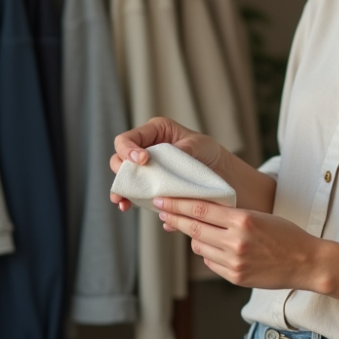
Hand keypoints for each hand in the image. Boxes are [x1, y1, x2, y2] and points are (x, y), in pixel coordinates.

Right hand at [109, 117, 225, 211]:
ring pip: (124, 177)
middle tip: (130, 181)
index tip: (142, 160)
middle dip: (121, 171)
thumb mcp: (198, 145)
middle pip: (119, 158)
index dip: (128, 149)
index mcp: (153, 132)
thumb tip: (171, 158)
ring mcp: (145, 169)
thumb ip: (183, 150)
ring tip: (122, 200)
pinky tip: (128, 206)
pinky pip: (133, 193)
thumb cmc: (208, 151)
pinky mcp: (149, 186)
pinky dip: (129, 200)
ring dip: (121, 189)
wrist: (219, 172)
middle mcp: (144, 149)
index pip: (128, 139)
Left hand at [155, 197, 326, 291]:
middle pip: (194, 228)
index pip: (201, 209)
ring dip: (195, 237)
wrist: (306, 262)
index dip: (178, 204)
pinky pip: (210, 263)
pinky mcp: (235, 277)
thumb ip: (231, 216)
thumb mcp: (259, 215)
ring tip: (199, 231)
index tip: (163, 199)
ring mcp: (234, 262)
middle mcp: (236, 242)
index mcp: (243, 220)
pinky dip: (209, 254)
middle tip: (162, 210)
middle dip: (174, 217)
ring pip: (199, 247)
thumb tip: (202, 213)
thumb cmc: (285, 234)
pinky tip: (217, 248)